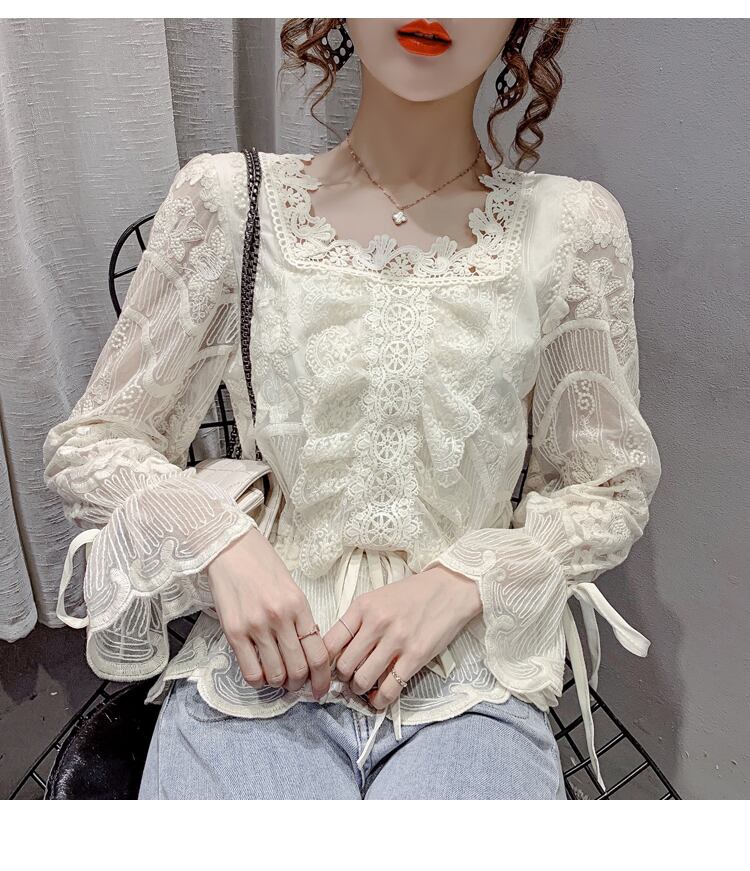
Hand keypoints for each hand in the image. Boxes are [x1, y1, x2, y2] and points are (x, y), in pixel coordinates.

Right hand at [207, 526, 330, 698]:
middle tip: (298, 685)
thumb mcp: (292, 588)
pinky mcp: (234, 632)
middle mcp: (280, 618)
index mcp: (299, 605)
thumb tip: (307, 650)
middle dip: (301, 684)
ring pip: (276, 674)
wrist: (230, 548)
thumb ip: (300, 618)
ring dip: (280, 684)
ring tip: (279, 680)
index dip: (323, 678)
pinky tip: (260, 675)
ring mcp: (256, 626)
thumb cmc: (262, 565)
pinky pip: (250, 671)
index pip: (318, 653)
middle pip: (298, 669)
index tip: (321, 688)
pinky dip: (259, 680)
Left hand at [323, 566, 481, 710]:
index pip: (329, 643)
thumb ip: (357, 622)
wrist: (449, 589)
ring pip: (363, 680)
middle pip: (343, 666)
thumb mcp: (377, 598)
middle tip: (348, 679)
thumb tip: (336, 653)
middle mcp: (376, 623)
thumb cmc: (411, 594)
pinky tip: (380, 697)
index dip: (322, 662)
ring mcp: (397, 640)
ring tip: (364, 687)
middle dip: (342, 678)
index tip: (326, 670)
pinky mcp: (416, 656)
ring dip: (360, 689)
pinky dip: (381, 700)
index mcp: (362, 606)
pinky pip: (390, 688)